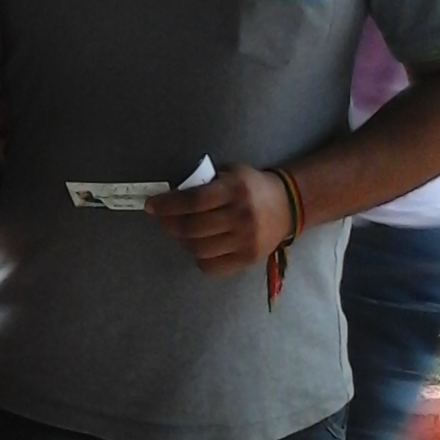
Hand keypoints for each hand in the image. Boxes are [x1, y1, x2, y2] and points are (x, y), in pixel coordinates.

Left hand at [145, 164, 292, 275]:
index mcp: (235, 190)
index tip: (151, 205)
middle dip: (169, 224)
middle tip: (162, 219)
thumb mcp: (230, 174)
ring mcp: (246, 241)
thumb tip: (170, 197)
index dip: (167, 205)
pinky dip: (198, 256)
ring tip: (180, 232)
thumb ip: (204, 183)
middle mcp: (241, 216)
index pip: (193, 201)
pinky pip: (211, 266)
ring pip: (198, 249)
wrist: (288, 205)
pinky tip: (198, 245)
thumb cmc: (251, 186)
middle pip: (192, 228)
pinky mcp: (248, 259)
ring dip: (182, 241)